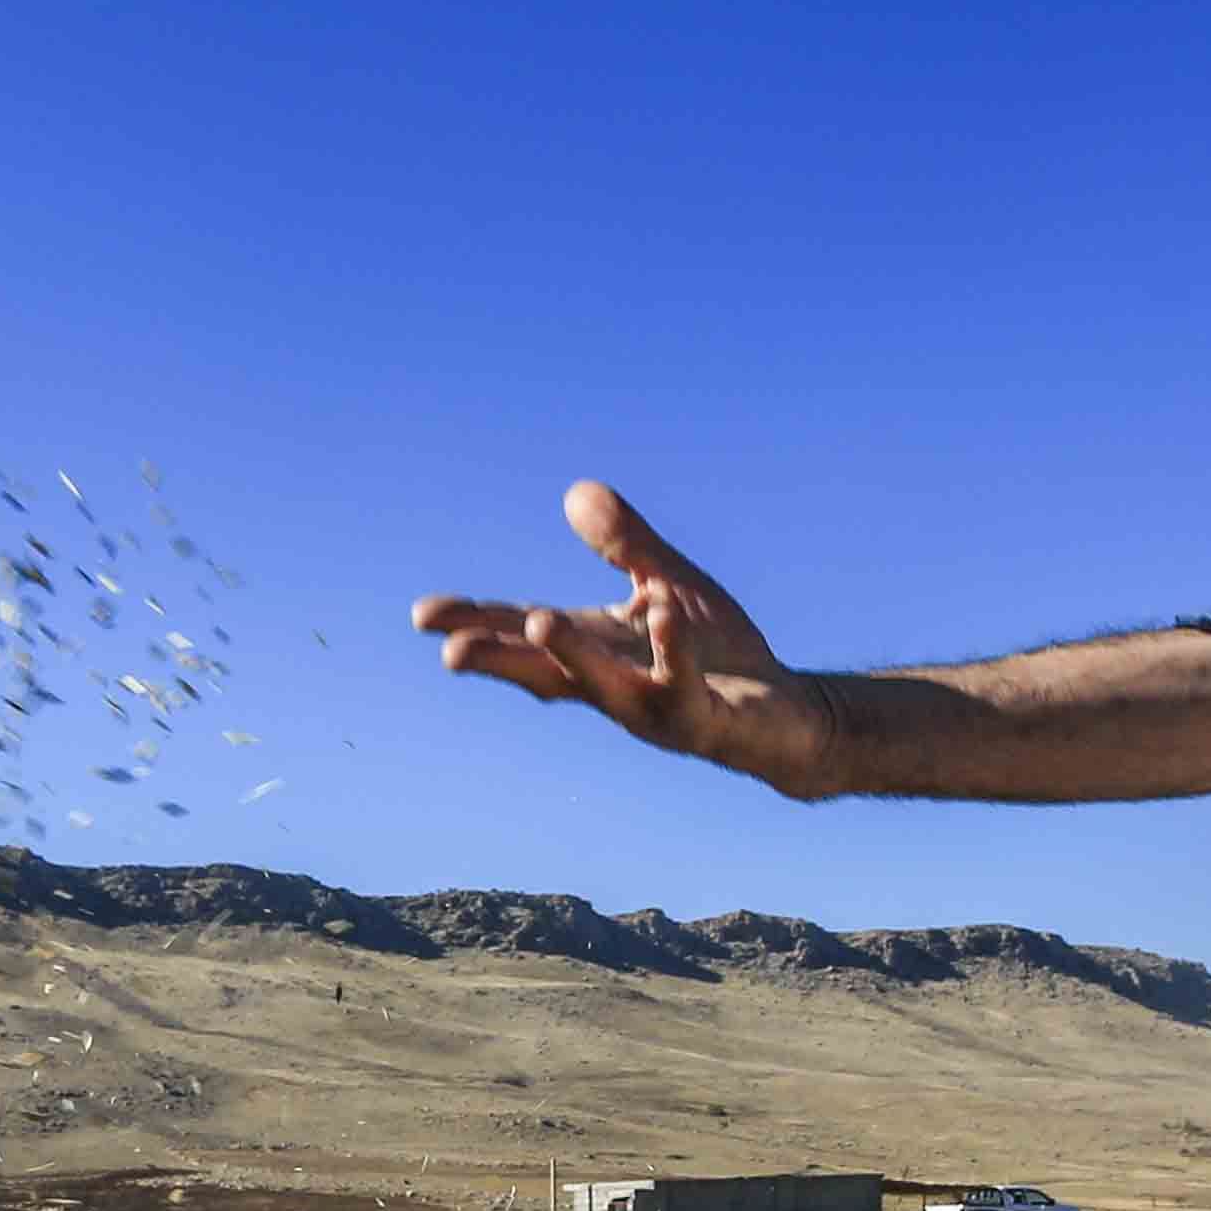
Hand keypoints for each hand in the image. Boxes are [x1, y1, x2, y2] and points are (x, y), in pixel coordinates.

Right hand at [411, 484, 842, 796]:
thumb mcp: (666, 585)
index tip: (424, 615)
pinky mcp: (702, 718)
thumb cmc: (718, 653)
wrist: (786, 715)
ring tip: (539, 623)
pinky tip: (661, 615)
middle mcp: (613, 685)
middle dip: (498, 660)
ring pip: (605, 687)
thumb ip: (624, 542)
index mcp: (596, 650)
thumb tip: (574, 492)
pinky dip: (671, 650)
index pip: (524, 635)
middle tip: (449, 649)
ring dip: (572, 657)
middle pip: (544, 672)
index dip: (476, 625)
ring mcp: (654, 706)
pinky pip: (683, 683)